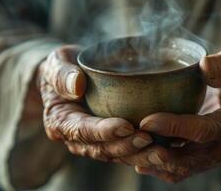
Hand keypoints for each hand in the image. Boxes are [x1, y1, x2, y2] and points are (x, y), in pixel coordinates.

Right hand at [37, 45, 152, 161]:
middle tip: (149, 139)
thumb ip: (61, 74)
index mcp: (61, 122)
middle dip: (126, 146)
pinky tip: (164, 150)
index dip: (103, 131)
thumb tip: (76, 84)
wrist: (66, 78)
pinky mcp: (110, 141)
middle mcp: (77, 138)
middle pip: (102, 149)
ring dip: (139, 155)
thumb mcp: (56, 64)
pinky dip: (144, 153)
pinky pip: (126, 151)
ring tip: (161, 151)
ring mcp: (94, 142)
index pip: (82, 130)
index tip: (125, 126)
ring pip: (117, 155)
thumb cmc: (61, 69)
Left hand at [118, 48, 220, 181]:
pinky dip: (158, 166)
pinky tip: (137, 158)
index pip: (204, 129)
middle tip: (127, 140)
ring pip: (182, 168)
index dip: (174, 127)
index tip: (145, 121)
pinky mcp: (205, 158)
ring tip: (126, 151)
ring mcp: (216, 155)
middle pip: (189, 157)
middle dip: (156, 151)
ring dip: (153, 161)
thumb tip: (205, 67)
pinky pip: (180, 170)